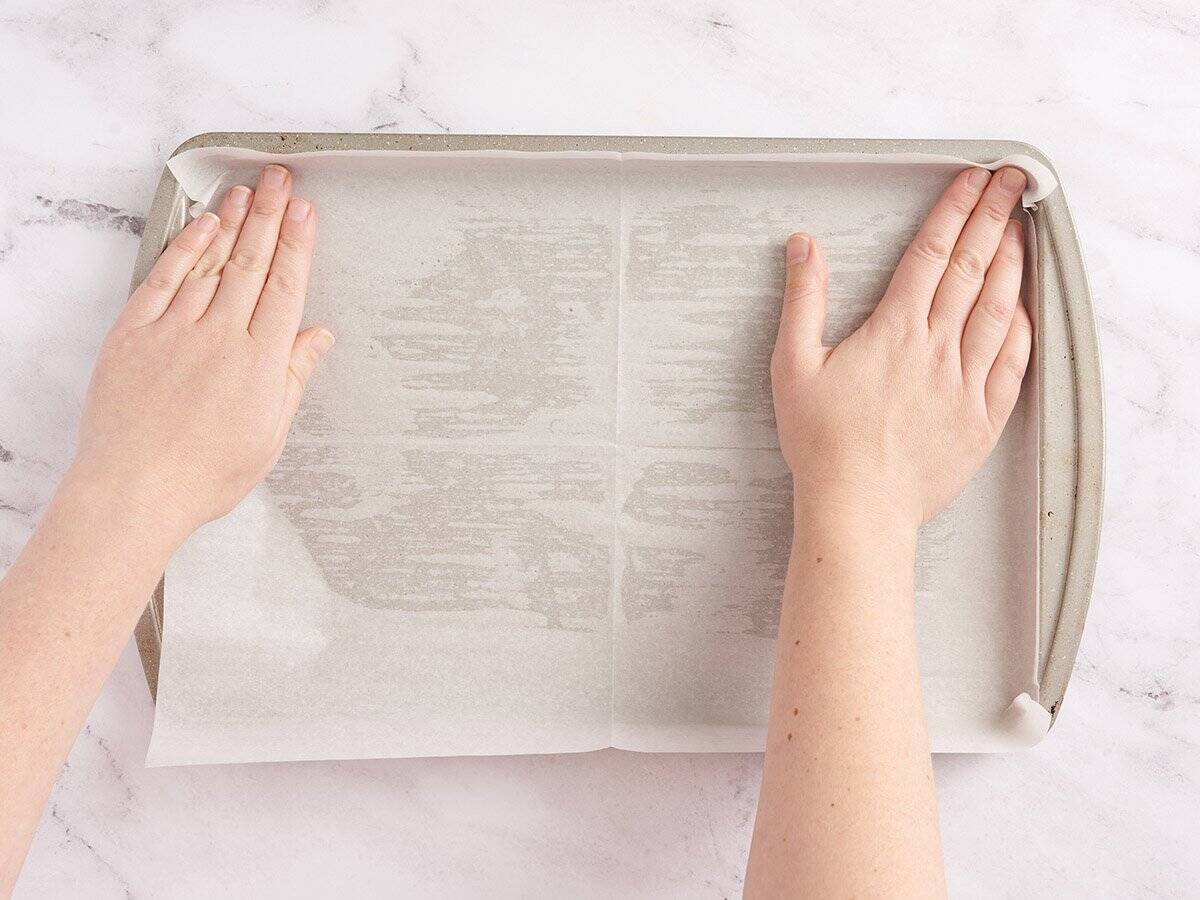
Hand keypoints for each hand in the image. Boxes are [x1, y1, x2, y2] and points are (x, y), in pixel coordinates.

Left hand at [70, 164, 331, 538]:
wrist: (134, 491)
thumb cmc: (203, 474)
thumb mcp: (268, 435)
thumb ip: (292, 378)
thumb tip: (317, 336)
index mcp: (260, 363)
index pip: (284, 287)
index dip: (296, 244)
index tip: (305, 211)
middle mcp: (221, 337)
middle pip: (251, 264)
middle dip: (268, 216)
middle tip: (279, 178)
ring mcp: (175, 331)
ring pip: (210, 263)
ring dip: (230, 222)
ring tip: (246, 190)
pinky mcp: (134, 334)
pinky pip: (164, 280)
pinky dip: (184, 248)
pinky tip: (201, 225)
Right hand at [770, 166, 1031, 527]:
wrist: (859, 506)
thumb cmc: (822, 442)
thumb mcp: (793, 366)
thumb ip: (803, 301)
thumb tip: (804, 247)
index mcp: (894, 331)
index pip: (931, 254)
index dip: (954, 211)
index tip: (972, 179)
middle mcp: (937, 349)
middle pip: (972, 269)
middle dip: (993, 218)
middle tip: (1012, 183)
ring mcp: (965, 384)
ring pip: (999, 309)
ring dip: (1014, 263)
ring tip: (1023, 229)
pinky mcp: (981, 419)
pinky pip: (1012, 364)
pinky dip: (1022, 329)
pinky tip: (1025, 308)